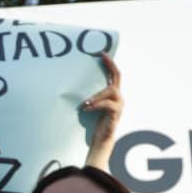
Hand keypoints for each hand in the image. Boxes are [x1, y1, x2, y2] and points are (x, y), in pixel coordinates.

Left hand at [82, 52, 122, 170]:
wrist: (100, 139)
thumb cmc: (93, 123)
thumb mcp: (91, 105)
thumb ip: (89, 96)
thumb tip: (72, 84)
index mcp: (113, 94)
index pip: (114, 75)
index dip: (110, 63)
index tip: (102, 53)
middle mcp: (119, 97)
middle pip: (117, 77)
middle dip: (110, 65)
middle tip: (101, 56)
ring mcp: (119, 105)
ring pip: (111, 90)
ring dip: (97, 95)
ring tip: (86, 102)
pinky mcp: (116, 113)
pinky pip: (107, 104)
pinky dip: (95, 105)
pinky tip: (86, 109)